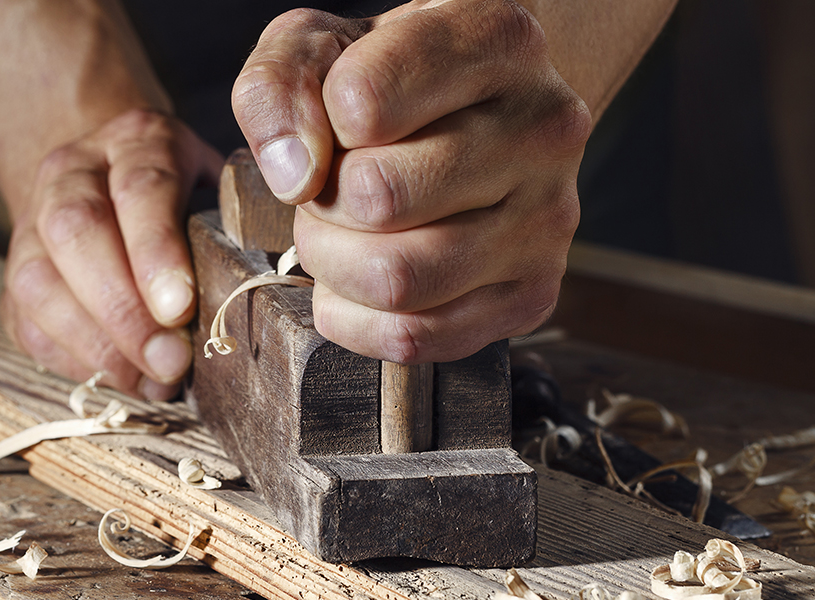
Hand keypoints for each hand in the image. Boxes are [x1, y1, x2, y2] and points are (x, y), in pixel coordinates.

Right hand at [0, 109, 222, 399]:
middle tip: (169, 360)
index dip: (156, 250)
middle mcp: (72, 172)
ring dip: (96, 342)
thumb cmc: (185, 199)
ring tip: (150, 378)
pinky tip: (121, 376)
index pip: (139, 188)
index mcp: (135, 142)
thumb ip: (234, 227)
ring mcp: (32, 221)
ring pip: (38, 281)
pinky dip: (73, 358)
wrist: (111, 180)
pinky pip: (26, 321)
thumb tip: (252, 294)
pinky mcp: (14, 272)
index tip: (180, 308)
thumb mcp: (218, 189)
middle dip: (122, 307)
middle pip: (75, 230)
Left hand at [232, 0, 591, 363]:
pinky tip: (357, 278)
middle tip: (332, 186)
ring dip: (335, 262)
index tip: (337, 119)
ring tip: (343, 231)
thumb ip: (278, 87)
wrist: (472, 112)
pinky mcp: (533, 293)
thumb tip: (295, 175)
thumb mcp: (317, 47)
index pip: (359, 102)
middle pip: (377, 198)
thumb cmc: (387, 78)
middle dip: (322, 201)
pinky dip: (356, 318)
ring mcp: (548, 216)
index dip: (320, 120)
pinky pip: (415, 338)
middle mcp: (543, 126)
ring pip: (396, 278)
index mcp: (499, 41)